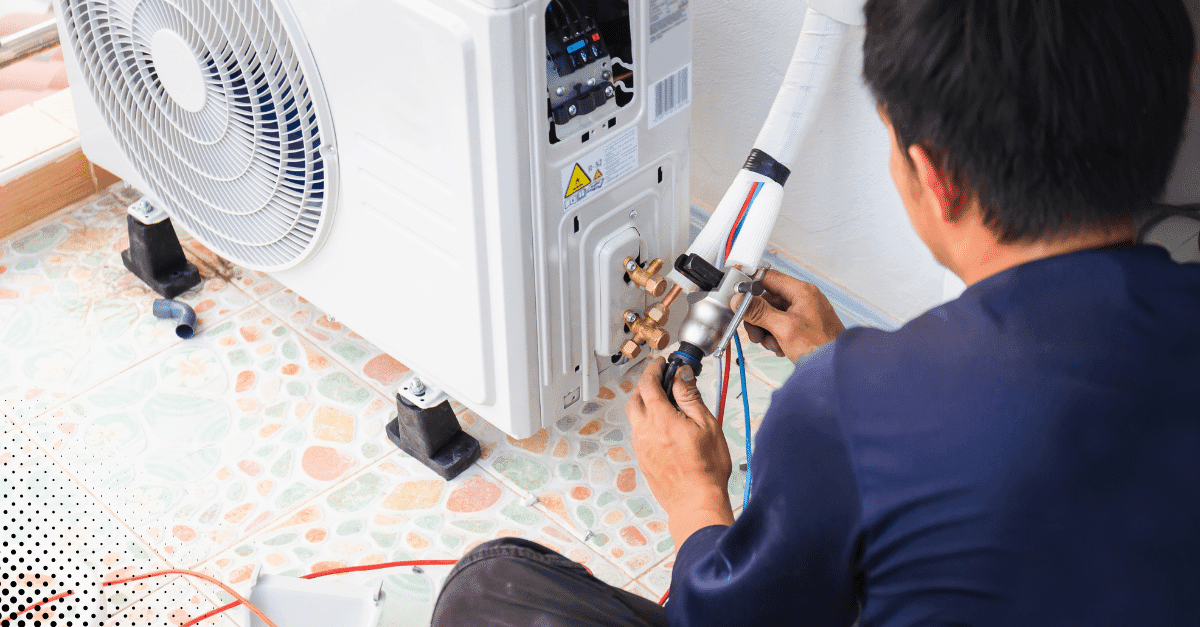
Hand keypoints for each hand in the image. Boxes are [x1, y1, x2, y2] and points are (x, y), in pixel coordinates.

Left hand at [627, 358, 733, 545]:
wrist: (695, 502)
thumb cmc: (706, 468)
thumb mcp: (706, 424)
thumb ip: (690, 397)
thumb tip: (681, 375)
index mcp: (660, 419)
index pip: (648, 384)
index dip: (654, 369)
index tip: (661, 364)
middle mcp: (645, 431)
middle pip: (635, 398)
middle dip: (646, 385)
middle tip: (661, 380)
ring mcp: (641, 447)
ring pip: (635, 417)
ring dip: (645, 404)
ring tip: (666, 404)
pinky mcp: (642, 459)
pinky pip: (639, 433)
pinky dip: (647, 422)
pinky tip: (664, 428)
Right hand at [735, 269, 845, 361]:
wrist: (836, 368)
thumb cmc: (821, 347)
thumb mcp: (784, 328)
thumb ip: (759, 312)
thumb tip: (740, 300)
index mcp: (801, 291)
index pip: (768, 278)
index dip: (751, 287)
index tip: (739, 299)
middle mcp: (803, 298)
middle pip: (768, 300)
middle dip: (758, 318)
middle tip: (756, 333)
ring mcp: (804, 312)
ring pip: (772, 314)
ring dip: (766, 330)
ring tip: (772, 344)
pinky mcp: (803, 326)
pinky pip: (781, 325)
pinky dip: (776, 336)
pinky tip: (780, 347)